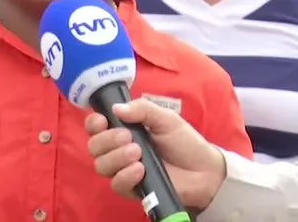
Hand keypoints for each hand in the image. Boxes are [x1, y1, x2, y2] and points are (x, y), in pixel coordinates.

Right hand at [85, 98, 227, 209]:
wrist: (203, 170)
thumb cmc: (184, 142)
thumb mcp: (166, 119)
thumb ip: (143, 109)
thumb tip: (116, 108)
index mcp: (123, 129)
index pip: (96, 126)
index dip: (94, 123)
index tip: (103, 121)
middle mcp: (118, 149)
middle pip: (94, 146)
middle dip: (107, 140)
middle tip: (128, 137)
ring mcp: (123, 170)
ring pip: (101, 165)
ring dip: (116, 157)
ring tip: (138, 153)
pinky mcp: (131, 188)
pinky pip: (116, 184)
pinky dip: (125, 175)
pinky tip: (140, 170)